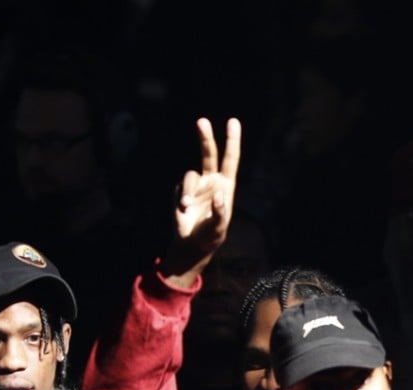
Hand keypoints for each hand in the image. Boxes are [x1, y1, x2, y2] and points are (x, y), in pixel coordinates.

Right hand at [164, 117, 241, 284]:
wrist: (192, 244)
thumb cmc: (211, 235)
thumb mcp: (219, 228)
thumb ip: (220, 212)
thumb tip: (218, 195)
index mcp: (225, 185)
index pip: (230, 159)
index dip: (232, 141)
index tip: (233, 122)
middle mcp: (210, 181)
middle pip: (208, 154)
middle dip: (205, 137)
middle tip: (201, 121)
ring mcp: (195, 185)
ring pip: (189, 177)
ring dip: (188, 191)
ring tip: (186, 207)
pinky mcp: (180, 191)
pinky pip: (179, 190)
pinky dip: (180, 200)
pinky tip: (183, 211)